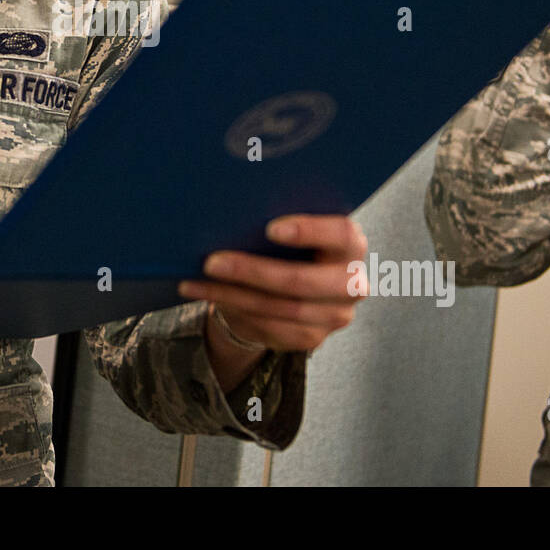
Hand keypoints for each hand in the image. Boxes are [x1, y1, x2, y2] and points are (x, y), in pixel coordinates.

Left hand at [178, 214, 367, 354]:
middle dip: (252, 271)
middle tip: (212, 261)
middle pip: (303, 281)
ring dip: (232, 293)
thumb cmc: (287, 244)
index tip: (270, 229)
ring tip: (197, 278)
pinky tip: (204, 293)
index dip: (310, 231)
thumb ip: (275, 220)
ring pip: (279, 308)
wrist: (291, 288)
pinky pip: (269, 327)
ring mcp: (335, 316)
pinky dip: (232, 309)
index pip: (342, 235)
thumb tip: (234, 211)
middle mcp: (352, 283)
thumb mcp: (289, 230)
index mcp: (350, 246)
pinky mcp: (312, 338)